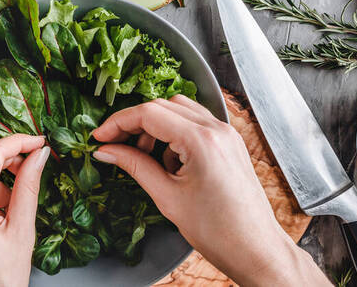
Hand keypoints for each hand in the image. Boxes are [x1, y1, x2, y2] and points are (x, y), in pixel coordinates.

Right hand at [92, 95, 329, 286]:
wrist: (257, 250)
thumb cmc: (219, 231)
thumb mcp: (167, 197)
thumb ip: (135, 166)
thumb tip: (106, 151)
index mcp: (201, 140)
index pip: (149, 113)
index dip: (118, 122)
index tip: (100, 137)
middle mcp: (217, 129)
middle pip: (162, 106)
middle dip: (134, 123)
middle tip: (115, 146)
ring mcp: (226, 133)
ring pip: (179, 110)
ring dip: (155, 127)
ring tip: (144, 157)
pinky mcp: (229, 142)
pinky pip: (195, 123)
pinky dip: (174, 133)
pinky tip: (169, 161)